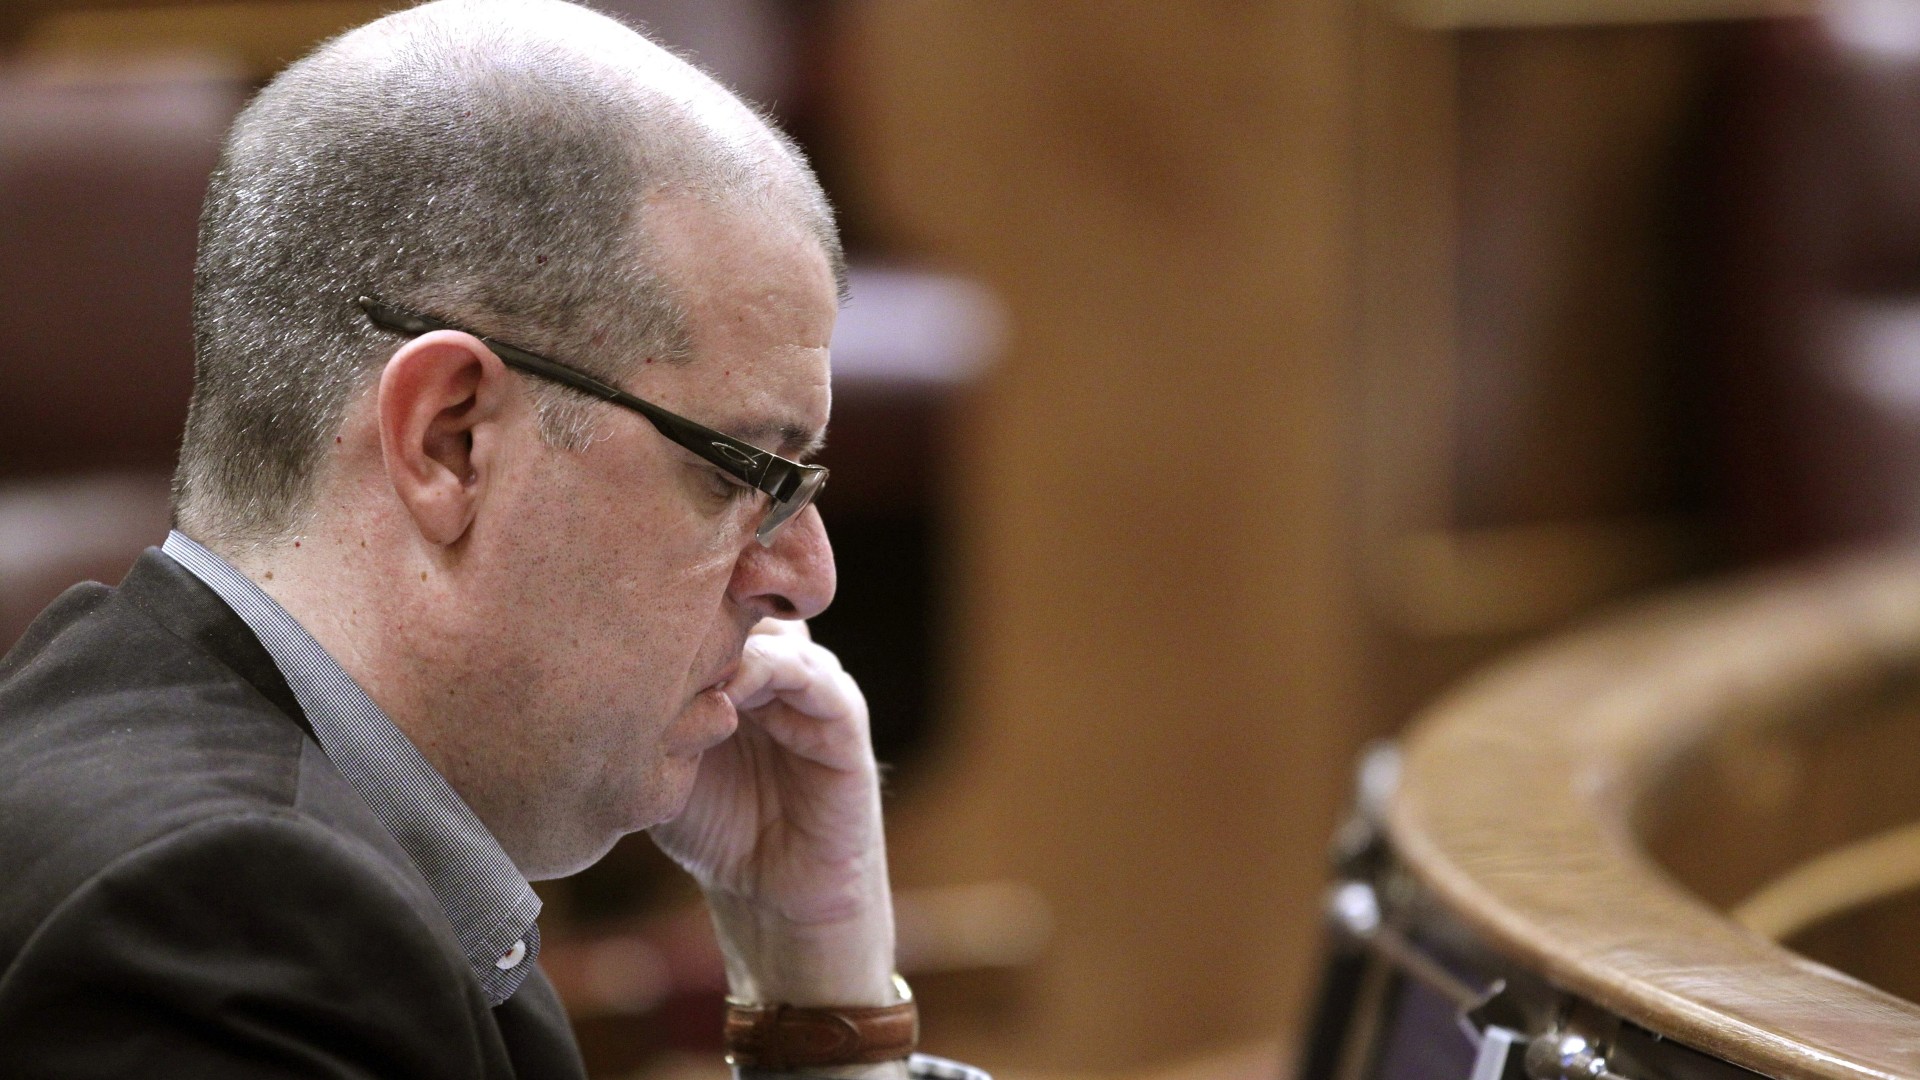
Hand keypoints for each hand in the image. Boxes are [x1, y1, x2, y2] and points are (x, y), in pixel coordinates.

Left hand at [649, 619, 897, 1006]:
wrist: (769, 896)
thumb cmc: (713, 828)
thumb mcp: (663, 760)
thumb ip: (648, 711)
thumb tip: (594, 664)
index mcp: (738, 663)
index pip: (715, 602)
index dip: (674, 595)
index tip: (623, 599)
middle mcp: (780, 664)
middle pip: (746, 602)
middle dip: (702, 605)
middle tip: (650, 616)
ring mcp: (815, 686)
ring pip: (776, 632)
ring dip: (729, 641)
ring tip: (682, 662)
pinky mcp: (844, 718)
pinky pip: (815, 678)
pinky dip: (771, 673)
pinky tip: (727, 694)